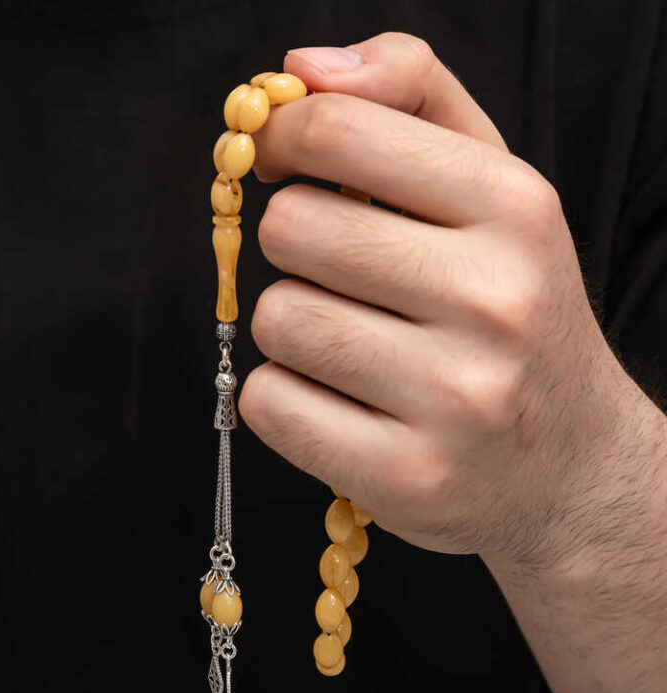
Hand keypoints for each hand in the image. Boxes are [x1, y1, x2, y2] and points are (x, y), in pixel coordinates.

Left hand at [238, 32, 659, 566]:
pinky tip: (341, 406)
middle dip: (299, 250)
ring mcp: (454, 401)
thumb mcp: (491, 189)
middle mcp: (494, 302)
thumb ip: (410, 96)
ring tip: (356, 352)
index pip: (340, 131)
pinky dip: (285, 400)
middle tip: (347, 281)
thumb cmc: (511, 313)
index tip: (283, 165)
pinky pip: (269, 405)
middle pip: (291, 230)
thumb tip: (303, 68)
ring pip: (278, 322)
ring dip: (294, 331)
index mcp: (514, 210)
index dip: (284, 141)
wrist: (570, 463)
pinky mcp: (406, 479)